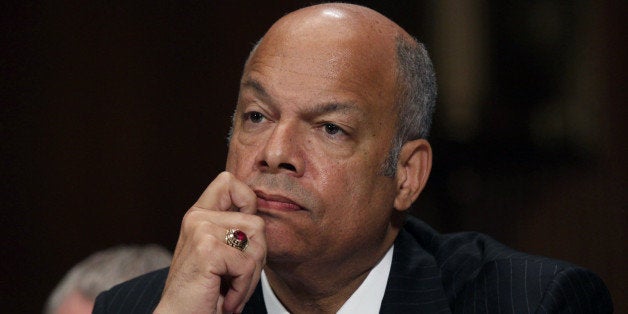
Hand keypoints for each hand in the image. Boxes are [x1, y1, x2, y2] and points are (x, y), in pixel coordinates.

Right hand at [155, 172, 265, 313]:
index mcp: (198, 215)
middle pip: (257, 222)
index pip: (229, 181)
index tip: (244, 237)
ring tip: (230, 290)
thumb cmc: (203, 293)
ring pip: (257, 243)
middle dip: (256, 257)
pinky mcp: (207, 249)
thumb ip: (233, 230)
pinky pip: (248, 265)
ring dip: (250, 276)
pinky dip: (242, 290)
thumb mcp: (219, 255)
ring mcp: (201, 230)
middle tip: (236, 279)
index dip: (248, 201)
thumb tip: (262, 217)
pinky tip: (225, 300)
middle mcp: (197, 218)